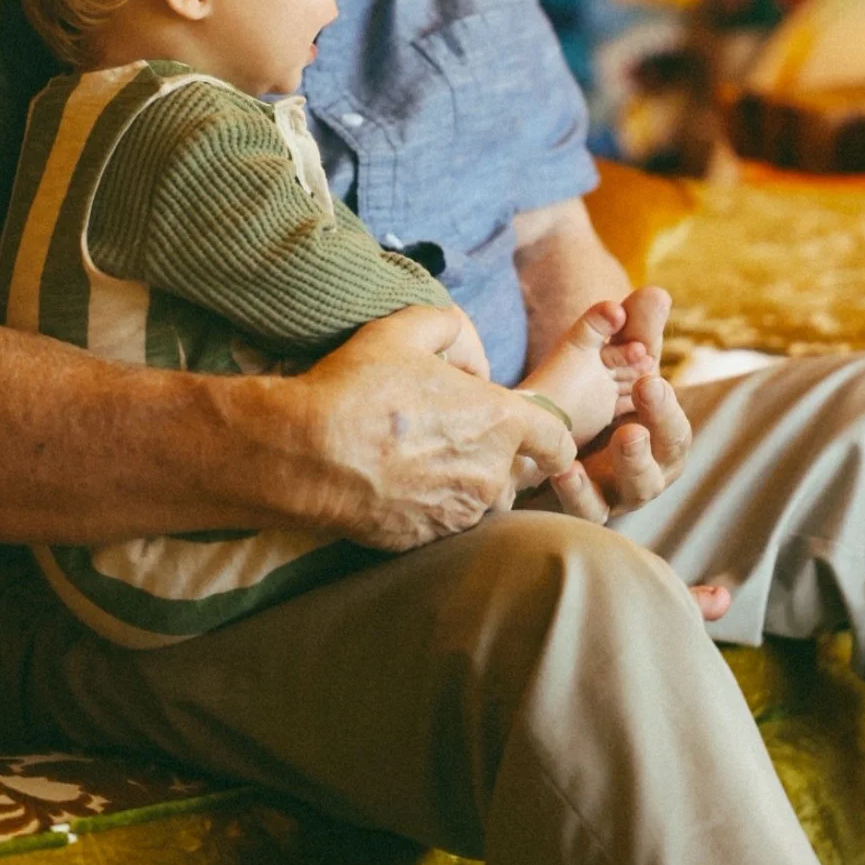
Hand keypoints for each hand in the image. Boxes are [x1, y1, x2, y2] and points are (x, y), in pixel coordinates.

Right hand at [302, 305, 575, 551]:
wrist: (306, 455)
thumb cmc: (359, 389)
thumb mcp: (402, 330)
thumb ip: (447, 325)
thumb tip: (462, 345)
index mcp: (498, 422)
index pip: (557, 441)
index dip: (551, 437)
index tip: (537, 435)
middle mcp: (489, 474)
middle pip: (513, 469)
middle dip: (493, 452)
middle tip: (450, 431)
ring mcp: (459, 513)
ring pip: (479, 498)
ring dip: (462, 480)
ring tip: (418, 456)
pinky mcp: (426, 539)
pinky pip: (443, 520)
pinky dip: (429, 503)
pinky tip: (395, 480)